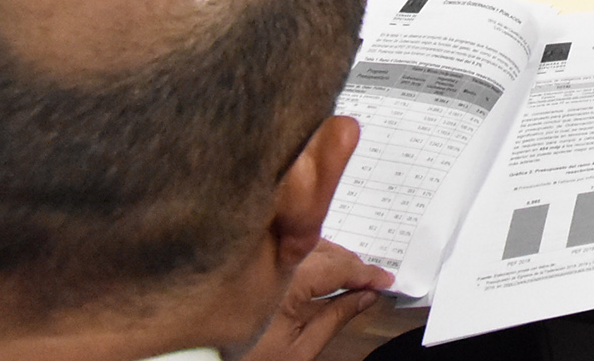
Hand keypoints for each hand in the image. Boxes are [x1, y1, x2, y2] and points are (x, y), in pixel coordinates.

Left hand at [238, 238, 392, 360]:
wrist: (207, 359)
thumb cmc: (248, 358)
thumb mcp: (300, 349)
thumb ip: (336, 318)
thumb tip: (366, 297)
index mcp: (290, 281)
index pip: (341, 267)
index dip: (368, 274)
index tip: (387, 281)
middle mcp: (277, 261)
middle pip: (330, 250)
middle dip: (354, 265)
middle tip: (373, 282)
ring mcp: (264, 258)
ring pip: (313, 244)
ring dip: (336, 257)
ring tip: (351, 278)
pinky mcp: (255, 262)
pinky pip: (294, 248)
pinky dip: (315, 255)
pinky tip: (321, 271)